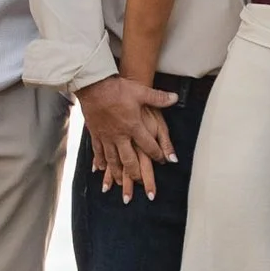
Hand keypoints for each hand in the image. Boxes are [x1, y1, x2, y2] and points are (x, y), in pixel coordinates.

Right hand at [79, 73, 177, 198]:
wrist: (94, 86)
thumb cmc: (118, 89)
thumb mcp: (141, 92)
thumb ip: (158, 98)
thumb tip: (175, 98)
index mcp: (134, 127)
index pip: (149, 146)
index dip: (157, 154)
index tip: (163, 161)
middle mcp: (121, 136)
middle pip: (129, 160)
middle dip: (136, 174)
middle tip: (140, 184)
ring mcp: (107, 136)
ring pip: (113, 160)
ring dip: (117, 173)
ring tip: (120, 184)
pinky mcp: (96, 134)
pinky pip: (98, 152)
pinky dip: (99, 162)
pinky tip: (99, 170)